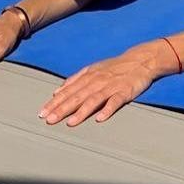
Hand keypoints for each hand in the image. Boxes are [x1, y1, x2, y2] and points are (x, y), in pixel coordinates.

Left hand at [37, 43, 163, 126]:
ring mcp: (111, 86)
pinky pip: (115, 101)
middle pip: (78, 96)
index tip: (42, 113)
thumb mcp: (94, 69)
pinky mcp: (125, 91)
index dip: (55, 102)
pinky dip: (108, 110)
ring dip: (81, 111)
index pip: (68, 91)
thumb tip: (56, 91)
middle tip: (49, 120)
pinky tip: (100, 119)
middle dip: (62, 109)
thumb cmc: (115, 67)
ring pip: (94, 99)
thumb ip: (75, 79)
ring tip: (70, 123)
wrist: (141, 60)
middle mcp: (98, 81)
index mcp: (89, 76)